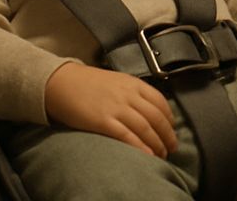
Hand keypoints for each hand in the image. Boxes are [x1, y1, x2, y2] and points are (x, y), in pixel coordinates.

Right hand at [44, 62, 176, 156]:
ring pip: (145, 127)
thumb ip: (133, 92)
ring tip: (162, 155)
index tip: (173, 129)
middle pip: (156, 116)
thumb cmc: (90, 83)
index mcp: (134, 84)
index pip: (160, 101)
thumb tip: (148, 108)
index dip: (169, 117)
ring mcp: (117, 108)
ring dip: (157, 143)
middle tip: (172, 147)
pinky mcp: (103, 121)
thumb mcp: (117, 81)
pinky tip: (147, 155)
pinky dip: (140, 146)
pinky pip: (127, 135)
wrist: (64, 83)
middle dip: (167, 134)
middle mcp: (129, 95)